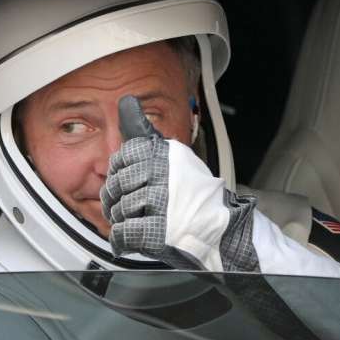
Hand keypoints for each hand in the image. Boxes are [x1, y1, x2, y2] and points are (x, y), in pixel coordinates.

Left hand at [100, 95, 259, 271]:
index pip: (122, 157)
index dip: (122, 173)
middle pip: (117, 184)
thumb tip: (126, 101)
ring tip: (139, 220)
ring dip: (123, 219)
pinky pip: (124, 232)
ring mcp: (161, 202)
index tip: (133, 181)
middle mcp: (162, 173)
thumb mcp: (171, 153)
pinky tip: (134, 237)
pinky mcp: (159, 230)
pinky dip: (124, 239)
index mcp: (164, 152)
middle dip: (118, 198)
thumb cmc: (193, 191)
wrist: (221, 226)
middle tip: (132, 205)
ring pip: (120, 209)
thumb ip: (142, 131)